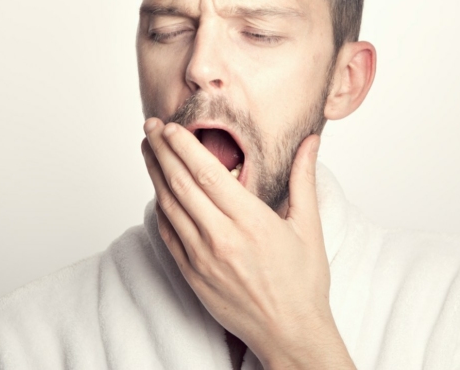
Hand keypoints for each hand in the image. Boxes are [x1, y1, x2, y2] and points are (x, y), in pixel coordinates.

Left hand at [142, 118, 355, 368]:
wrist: (290, 333)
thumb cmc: (302, 283)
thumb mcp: (309, 227)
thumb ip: (303, 179)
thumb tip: (311, 142)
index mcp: (250, 222)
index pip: (207, 173)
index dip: (184, 146)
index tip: (171, 126)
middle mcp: (221, 238)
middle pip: (181, 184)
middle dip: (162, 151)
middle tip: (150, 127)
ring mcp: (202, 258)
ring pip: (169, 207)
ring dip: (155, 174)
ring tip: (148, 150)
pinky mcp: (192, 275)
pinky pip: (168, 235)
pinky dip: (159, 209)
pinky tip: (157, 191)